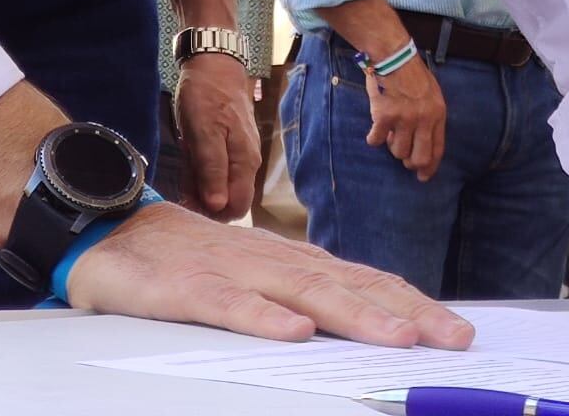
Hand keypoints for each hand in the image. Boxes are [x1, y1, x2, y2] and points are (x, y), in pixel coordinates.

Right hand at [67, 198, 475, 346]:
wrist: (113, 229)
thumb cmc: (188, 259)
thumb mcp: (254, 277)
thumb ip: (300, 295)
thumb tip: (361, 323)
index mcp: (291, 263)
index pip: (364, 281)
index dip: (412, 305)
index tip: (456, 330)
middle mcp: (273, 262)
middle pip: (349, 288)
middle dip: (405, 315)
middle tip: (452, 339)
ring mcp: (232, 272)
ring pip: (303, 293)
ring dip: (354, 315)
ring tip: (398, 337)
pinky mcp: (189, 288)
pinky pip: (230, 305)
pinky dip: (264, 317)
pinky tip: (293, 332)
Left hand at [174, 52, 260, 221]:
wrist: (214, 64)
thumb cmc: (207, 95)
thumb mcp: (203, 131)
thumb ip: (212, 169)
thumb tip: (218, 206)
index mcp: (244, 161)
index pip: (237, 207)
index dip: (214, 214)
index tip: (188, 208)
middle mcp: (246, 162)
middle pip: (230, 201)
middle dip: (206, 204)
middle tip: (181, 192)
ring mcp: (238, 154)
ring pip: (221, 187)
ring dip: (201, 189)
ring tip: (182, 176)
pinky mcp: (228, 147)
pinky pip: (217, 172)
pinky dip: (201, 175)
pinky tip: (188, 166)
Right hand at [365, 53, 446, 180]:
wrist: (393, 55)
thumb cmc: (412, 73)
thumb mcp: (432, 94)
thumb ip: (430, 117)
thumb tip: (422, 142)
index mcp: (437, 114)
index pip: (437, 149)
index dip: (430, 167)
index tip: (423, 176)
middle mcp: (423, 119)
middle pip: (419, 158)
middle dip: (410, 163)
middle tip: (403, 158)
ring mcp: (404, 118)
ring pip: (397, 151)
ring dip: (391, 145)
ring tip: (390, 130)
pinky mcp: (384, 116)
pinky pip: (376, 140)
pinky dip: (374, 137)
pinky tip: (375, 130)